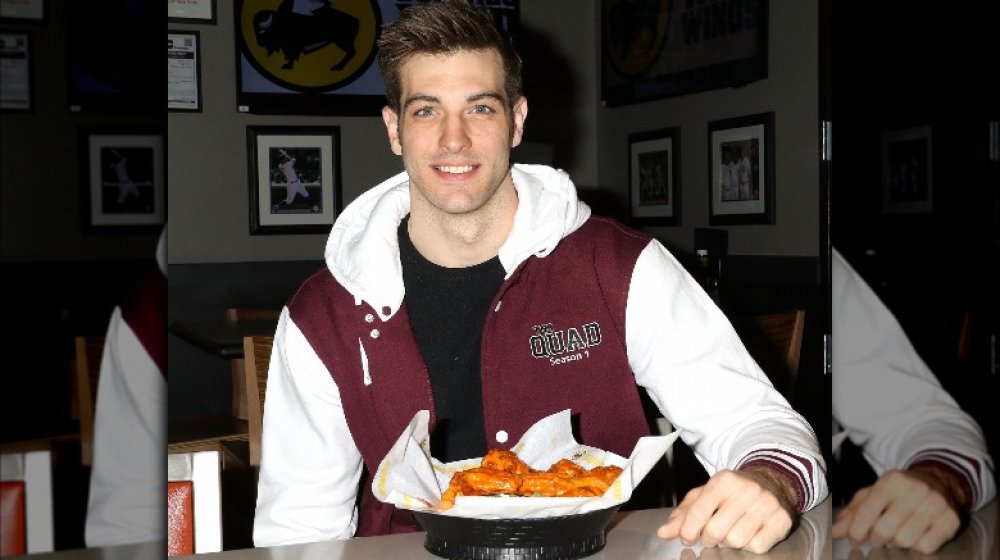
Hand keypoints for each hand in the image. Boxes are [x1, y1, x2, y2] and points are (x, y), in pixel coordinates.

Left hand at [657, 467, 796, 553]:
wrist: (772, 482)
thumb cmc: (732, 492)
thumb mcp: (706, 494)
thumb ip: (683, 513)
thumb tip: (663, 533)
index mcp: (724, 480)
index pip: (698, 512)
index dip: (688, 530)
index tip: (687, 537)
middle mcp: (747, 490)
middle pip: (716, 531)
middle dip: (708, 538)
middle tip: (711, 535)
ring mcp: (767, 505)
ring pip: (736, 541)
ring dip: (729, 542)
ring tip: (731, 531)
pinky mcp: (781, 521)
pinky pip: (757, 547)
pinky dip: (749, 546)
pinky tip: (749, 533)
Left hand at [832, 467, 962, 553]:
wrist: (939, 482)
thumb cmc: (900, 491)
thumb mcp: (874, 492)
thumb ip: (853, 511)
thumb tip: (837, 531)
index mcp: (892, 481)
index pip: (867, 512)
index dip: (856, 531)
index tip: (854, 539)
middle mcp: (915, 490)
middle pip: (885, 530)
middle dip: (876, 539)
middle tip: (876, 538)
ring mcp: (935, 505)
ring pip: (905, 541)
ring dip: (897, 543)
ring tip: (897, 533)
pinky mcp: (950, 520)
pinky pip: (926, 547)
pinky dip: (917, 546)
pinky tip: (916, 535)